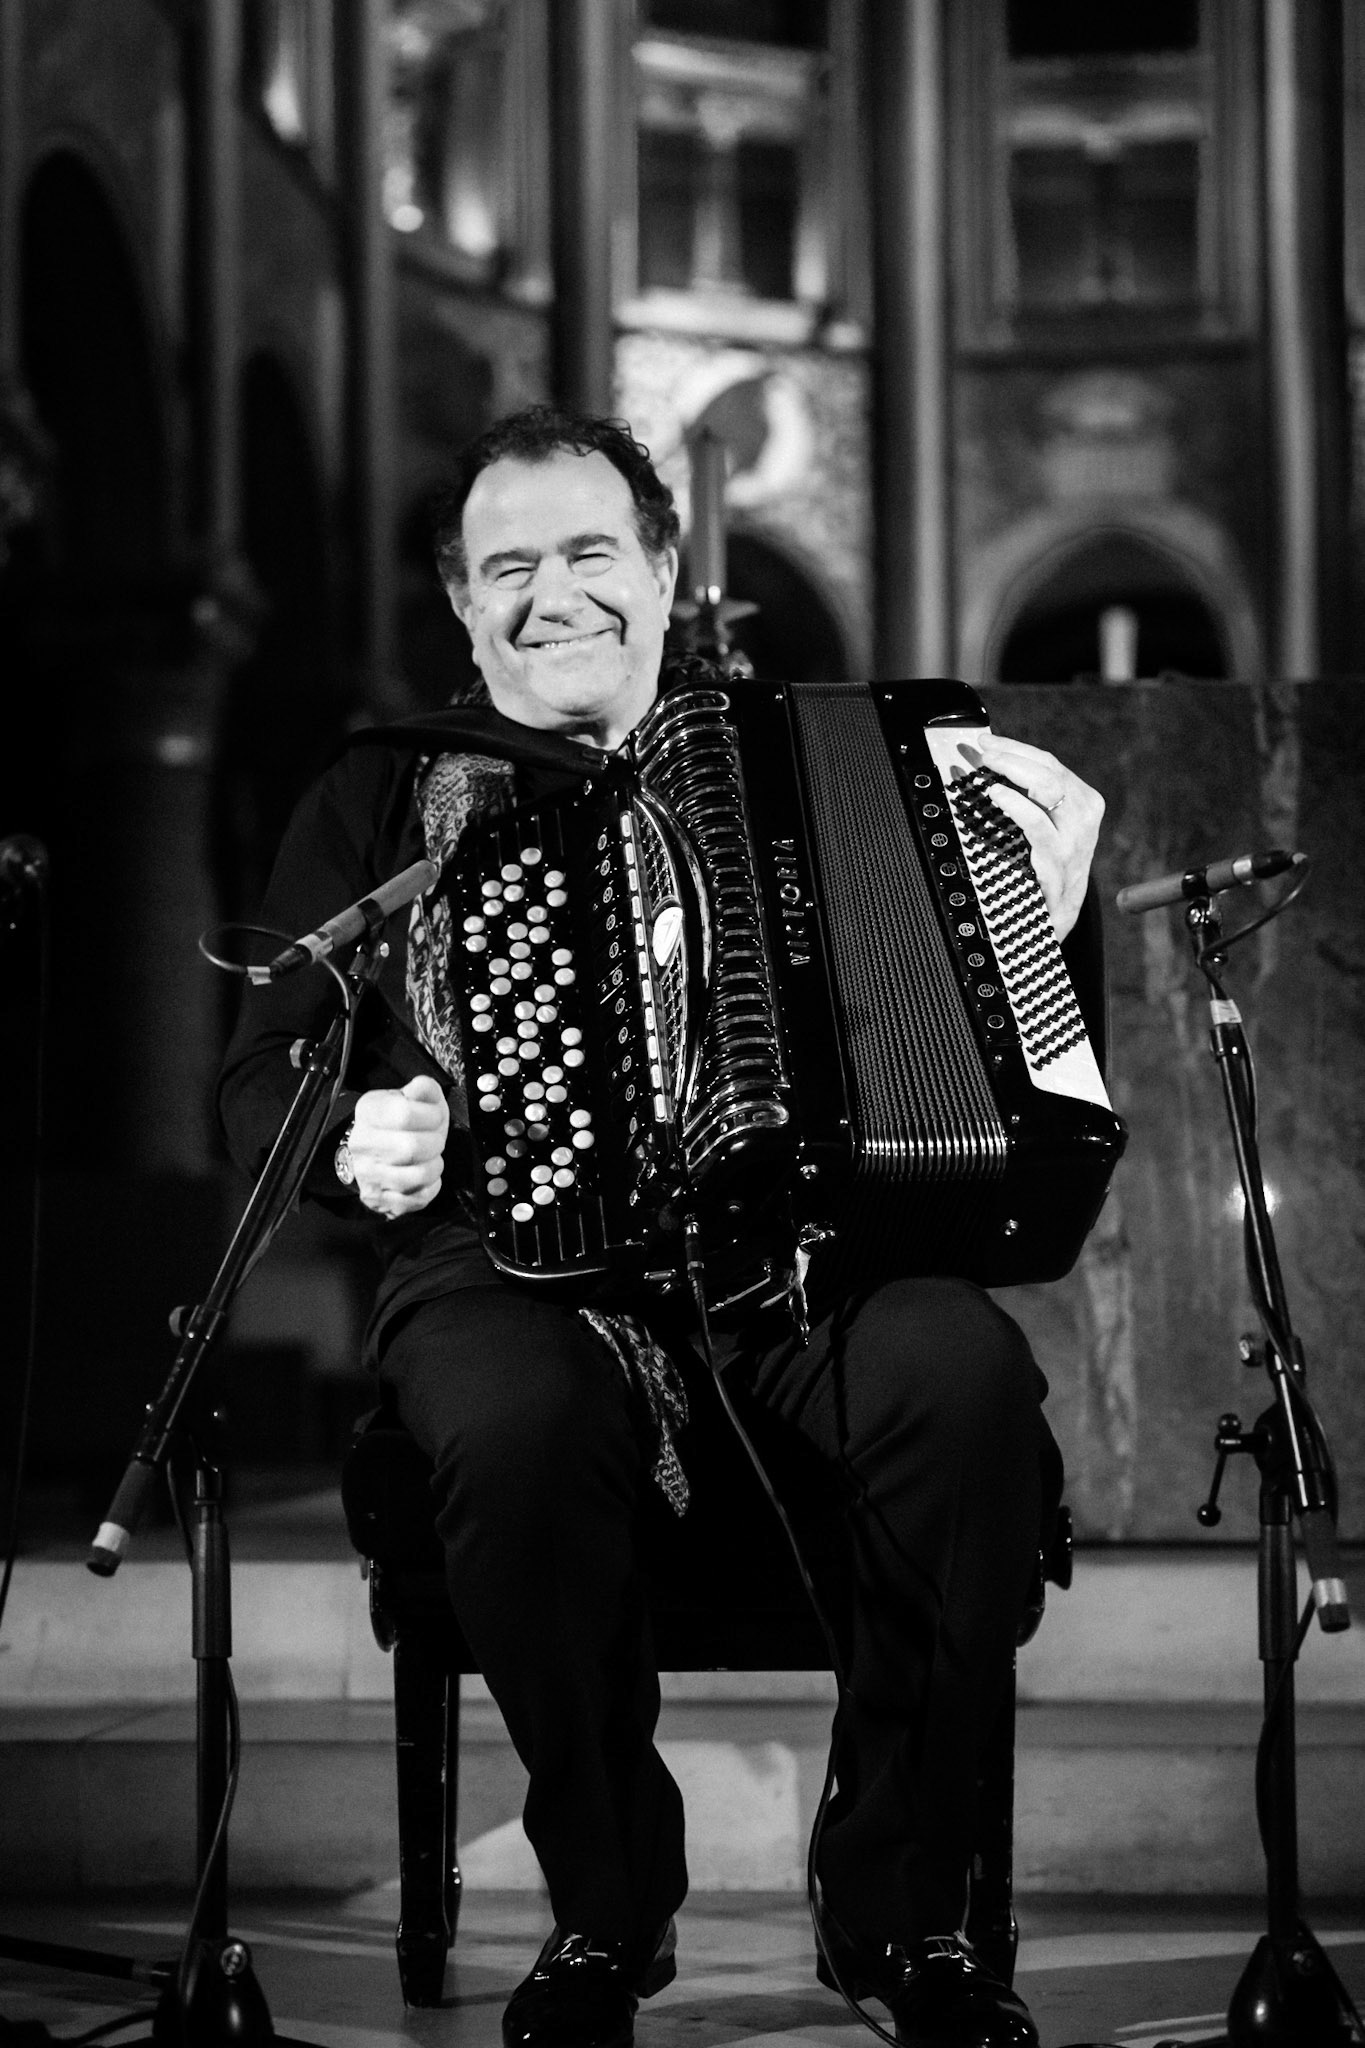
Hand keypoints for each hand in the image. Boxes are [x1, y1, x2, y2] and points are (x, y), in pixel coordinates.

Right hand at [347, 1076, 448, 1218]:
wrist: (375, 1151)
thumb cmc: (402, 1123)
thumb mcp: (413, 1098)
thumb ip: (423, 1089)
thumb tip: (421, 1088)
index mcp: (369, 1112)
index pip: (404, 1114)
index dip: (430, 1116)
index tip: (434, 1118)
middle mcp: (361, 1143)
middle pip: (412, 1148)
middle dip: (435, 1144)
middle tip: (434, 1141)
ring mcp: (367, 1174)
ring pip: (417, 1176)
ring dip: (434, 1166)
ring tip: (430, 1159)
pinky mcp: (377, 1199)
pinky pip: (416, 1199)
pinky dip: (430, 1188)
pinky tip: (424, 1178)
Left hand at [968, 732, 1103, 940]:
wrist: (1053, 921)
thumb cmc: (1043, 869)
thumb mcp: (1044, 829)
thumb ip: (1028, 798)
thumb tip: (991, 762)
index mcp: (1084, 803)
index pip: (1050, 764)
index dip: (1016, 748)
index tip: (986, 741)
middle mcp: (1085, 817)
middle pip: (1049, 770)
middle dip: (1012, 755)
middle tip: (982, 749)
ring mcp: (1075, 840)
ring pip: (1048, 788)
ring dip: (1014, 771)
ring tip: (988, 765)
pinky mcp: (1059, 863)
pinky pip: (1037, 825)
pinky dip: (1016, 805)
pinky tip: (997, 794)